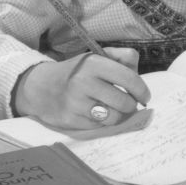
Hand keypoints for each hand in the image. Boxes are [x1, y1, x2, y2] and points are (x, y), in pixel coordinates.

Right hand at [14, 48, 149, 129]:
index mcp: (93, 63)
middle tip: (128, 104)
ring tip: (113, 108)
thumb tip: (137, 71)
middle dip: (131, 105)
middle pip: (124, 102)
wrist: (40, 87)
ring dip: (118, 115)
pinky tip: (96, 113)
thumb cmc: (77, 72)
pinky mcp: (70, 120)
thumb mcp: (97, 57)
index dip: (142, 90)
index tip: (145, 96)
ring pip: (113, 117)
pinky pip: (99, 127)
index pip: (128, 78)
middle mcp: (84, 82)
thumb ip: (122, 58)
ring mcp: (75, 103)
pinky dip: (102, 122)